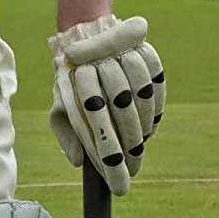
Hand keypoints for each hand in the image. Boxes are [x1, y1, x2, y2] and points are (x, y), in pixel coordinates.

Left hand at [48, 14, 163, 195]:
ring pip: (141, 90)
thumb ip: (67, 133)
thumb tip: (78, 161)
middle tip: (133, 166)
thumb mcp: (61, 106)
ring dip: (144, 124)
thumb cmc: (73, 84)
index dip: (108, 149)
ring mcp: (122, 51)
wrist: (85, 37)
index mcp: (75, 75)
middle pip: (121, 102)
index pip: (93, 115)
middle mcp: (99, 59)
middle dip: (130, 141)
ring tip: (140, 147)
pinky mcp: (142, 48)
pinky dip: (156, 105)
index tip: (118, 180)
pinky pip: (156, 78)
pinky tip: (151, 125)